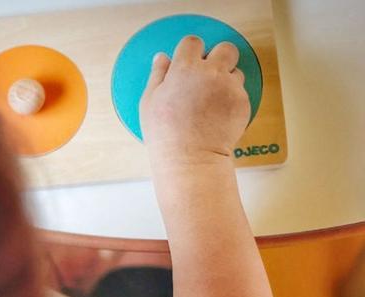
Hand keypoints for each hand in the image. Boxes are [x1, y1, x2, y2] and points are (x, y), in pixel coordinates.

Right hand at [140, 36, 249, 166]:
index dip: (190, 51)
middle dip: (219, 57)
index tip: (188, 62)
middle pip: (225, 49)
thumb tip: (162, 58)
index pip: (193, 42)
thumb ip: (158, 74)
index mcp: (185, 69)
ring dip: (227, 80)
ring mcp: (230, 87)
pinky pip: (240, 92)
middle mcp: (211, 73)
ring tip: (211, 100)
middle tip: (209, 74)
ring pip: (235, 71)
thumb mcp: (150, 101)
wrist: (190, 158)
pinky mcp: (242, 102)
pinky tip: (217, 114)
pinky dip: (231, 99)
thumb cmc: (165, 133)